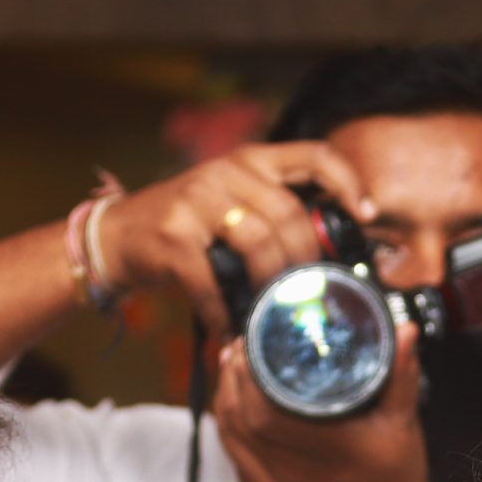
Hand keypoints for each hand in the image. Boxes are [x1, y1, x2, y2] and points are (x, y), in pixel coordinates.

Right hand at [103, 141, 372, 334]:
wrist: (116, 237)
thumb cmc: (184, 228)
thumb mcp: (231, 203)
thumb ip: (272, 211)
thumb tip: (328, 250)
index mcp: (250, 160)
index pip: (314, 155)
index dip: (347, 182)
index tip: (365, 216)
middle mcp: (225, 171)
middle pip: (289, 214)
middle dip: (305, 260)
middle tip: (308, 292)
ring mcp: (196, 200)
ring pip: (259, 243)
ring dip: (270, 285)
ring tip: (270, 309)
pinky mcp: (172, 235)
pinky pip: (214, 281)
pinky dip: (224, 311)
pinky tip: (228, 326)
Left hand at [212, 321, 436, 481]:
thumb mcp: (403, 427)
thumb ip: (400, 376)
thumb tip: (402, 330)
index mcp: (326, 453)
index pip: (264, 412)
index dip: (246, 376)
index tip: (248, 346)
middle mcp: (292, 480)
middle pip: (238, 423)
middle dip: (230, 382)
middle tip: (235, 352)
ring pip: (231, 444)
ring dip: (224, 406)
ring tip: (229, 374)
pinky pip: (236, 465)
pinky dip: (232, 436)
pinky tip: (234, 415)